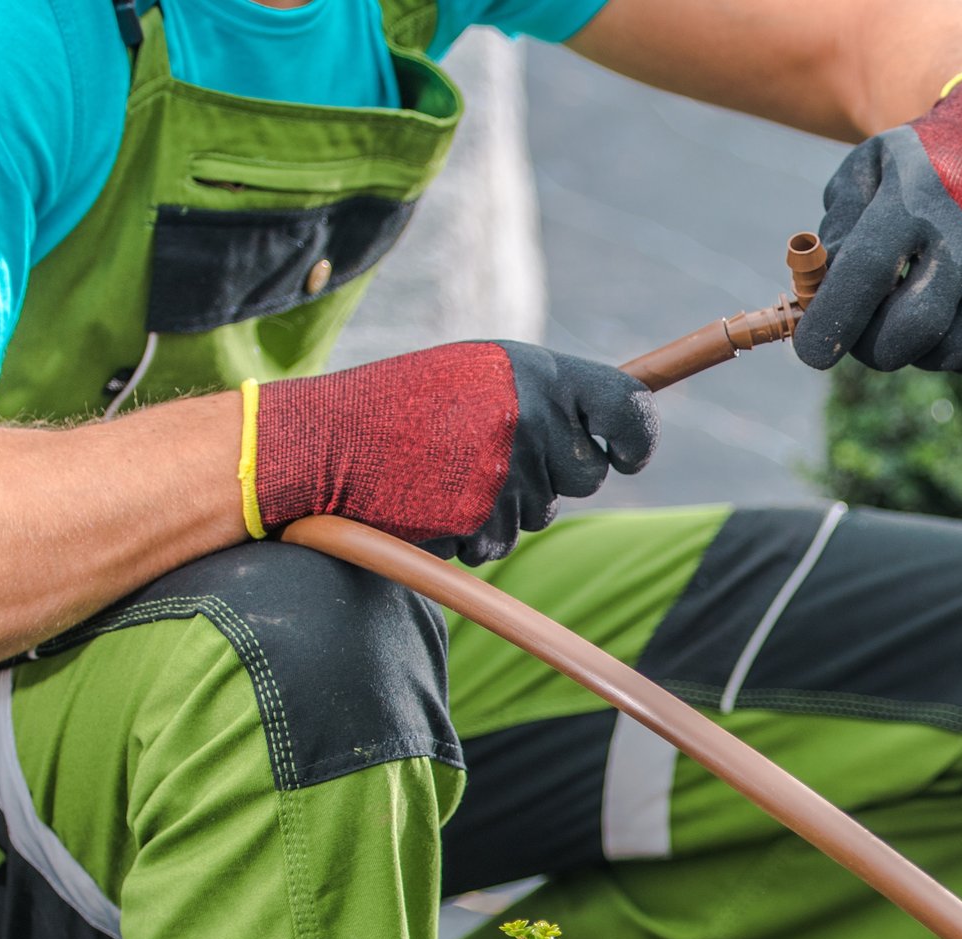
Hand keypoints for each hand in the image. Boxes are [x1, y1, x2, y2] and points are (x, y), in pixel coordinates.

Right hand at [247, 341, 657, 560]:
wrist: (324, 441)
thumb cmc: (401, 407)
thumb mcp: (478, 376)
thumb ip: (543, 397)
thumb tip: (614, 428)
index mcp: (535, 372)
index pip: (628, 406)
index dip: (638, 438)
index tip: (629, 455)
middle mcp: (530, 416)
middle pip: (587, 475)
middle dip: (553, 477)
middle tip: (492, 457)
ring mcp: (507, 469)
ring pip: (541, 512)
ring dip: (505, 505)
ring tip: (448, 472)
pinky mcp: (481, 516)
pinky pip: (500, 542)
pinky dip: (473, 533)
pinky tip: (433, 501)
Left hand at [794, 73, 961, 378]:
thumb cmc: (924, 168)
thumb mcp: (869, 169)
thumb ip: (836, 229)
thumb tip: (820, 298)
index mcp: (919, 200)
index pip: (866, 273)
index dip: (832, 321)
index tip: (811, 350)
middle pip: (912, 331)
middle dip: (873, 346)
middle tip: (863, 333)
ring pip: (946, 354)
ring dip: (918, 348)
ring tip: (917, 308)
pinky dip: (960, 354)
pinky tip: (956, 316)